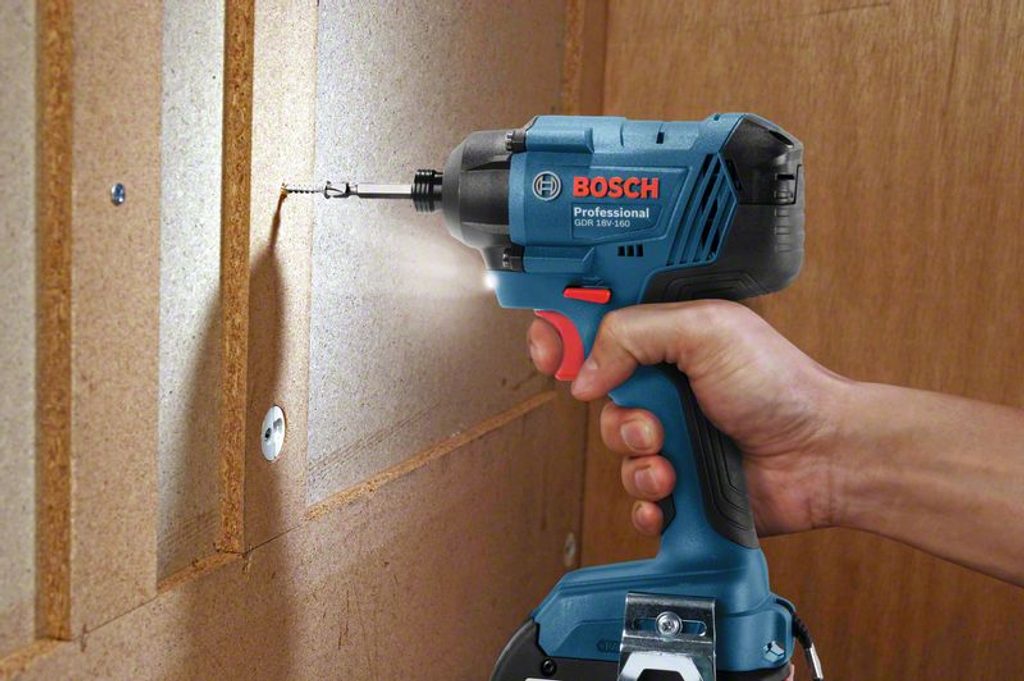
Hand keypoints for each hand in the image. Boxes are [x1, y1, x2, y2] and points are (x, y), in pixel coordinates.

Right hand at [528, 300, 845, 535]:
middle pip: (596, 396)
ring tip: (673, 457)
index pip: (594, 328)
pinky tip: (671, 494)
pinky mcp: (679, 482)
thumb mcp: (704, 330)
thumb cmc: (780, 386)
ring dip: (639, 459)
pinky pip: (636, 498)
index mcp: (665, 338)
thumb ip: (634, 333)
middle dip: (617, 414)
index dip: (564, 338)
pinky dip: (648, 502)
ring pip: (614, 451)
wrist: (821, 455)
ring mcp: (670, 435)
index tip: (549, 352)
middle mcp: (663, 386)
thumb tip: (586, 370)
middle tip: (651, 419)